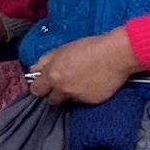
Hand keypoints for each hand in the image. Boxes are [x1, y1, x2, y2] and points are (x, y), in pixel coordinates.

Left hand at [23, 30, 141, 106]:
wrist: (115, 55)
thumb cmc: (89, 48)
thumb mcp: (62, 49)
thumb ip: (45, 61)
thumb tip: (34, 70)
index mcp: (52, 75)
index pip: (36, 90)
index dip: (40, 87)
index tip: (44, 84)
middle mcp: (62, 88)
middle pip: (50, 99)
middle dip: (53, 93)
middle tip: (62, 84)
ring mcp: (77, 96)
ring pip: (67, 100)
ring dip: (69, 93)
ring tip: (79, 81)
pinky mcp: (92, 101)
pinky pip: (83, 100)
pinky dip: (85, 94)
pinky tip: (91, 83)